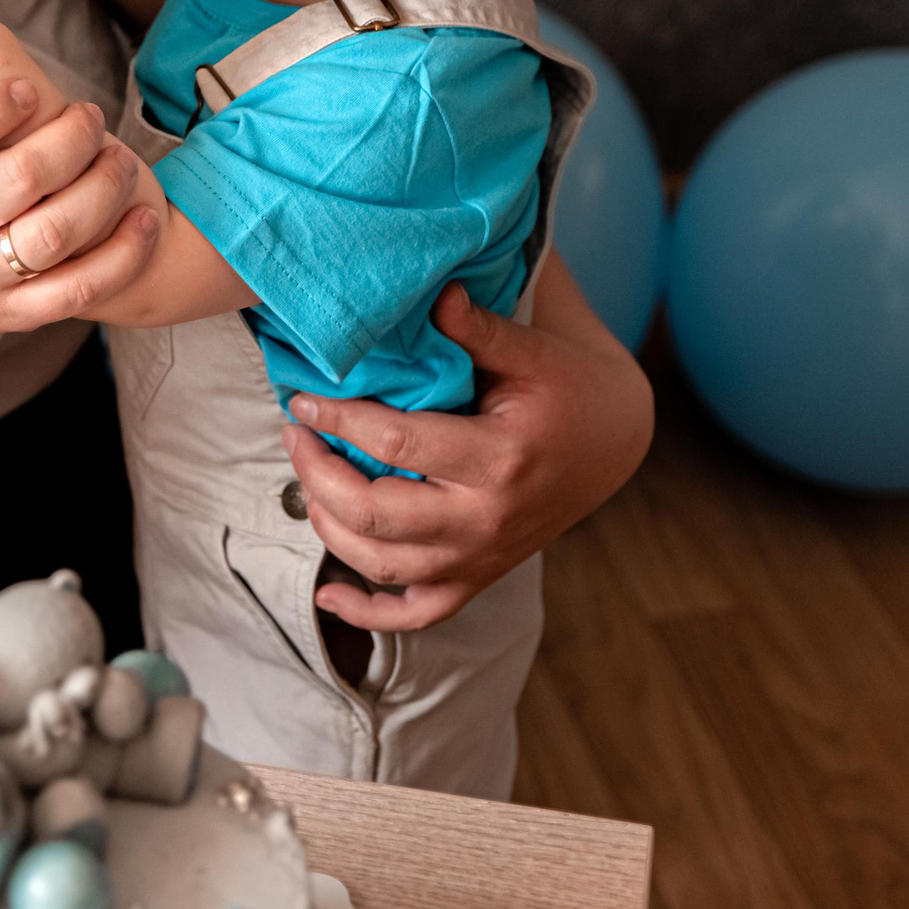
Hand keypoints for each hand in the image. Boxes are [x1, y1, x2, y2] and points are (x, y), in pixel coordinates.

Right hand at [0, 80, 161, 338]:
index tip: (28, 88)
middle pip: (18, 180)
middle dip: (71, 138)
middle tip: (91, 116)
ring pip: (56, 233)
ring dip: (103, 188)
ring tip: (118, 158)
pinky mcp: (15, 316)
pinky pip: (79, 289)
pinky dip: (121, 255)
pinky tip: (142, 220)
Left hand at [279, 262, 652, 630]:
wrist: (613, 440)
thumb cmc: (565, 386)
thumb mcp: (530, 350)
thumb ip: (477, 329)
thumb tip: (434, 294)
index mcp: (499, 458)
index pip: (396, 445)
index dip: (339, 420)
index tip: (304, 399)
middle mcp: (487, 519)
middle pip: (376, 514)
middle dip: (317, 473)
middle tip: (295, 435)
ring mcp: (482, 556)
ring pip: (383, 564)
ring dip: (329, 526)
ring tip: (307, 479)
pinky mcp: (480, 576)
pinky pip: (417, 614)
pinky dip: (368, 613)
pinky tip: (329, 593)